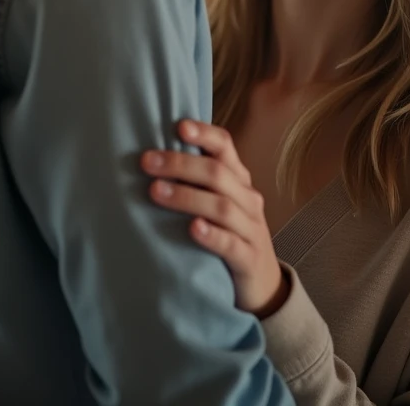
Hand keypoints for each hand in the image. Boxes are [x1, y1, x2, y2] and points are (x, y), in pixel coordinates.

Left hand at [141, 120, 289, 317]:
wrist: (262, 283)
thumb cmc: (229, 233)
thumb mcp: (218, 201)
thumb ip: (196, 180)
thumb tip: (152, 154)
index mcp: (238, 179)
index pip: (225, 147)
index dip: (204, 134)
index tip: (178, 126)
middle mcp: (247, 199)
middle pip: (217, 173)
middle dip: (181, 164)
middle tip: (147, 162)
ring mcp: (251, 229)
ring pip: (221, 206)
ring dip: (187, 197)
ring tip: (156, 192)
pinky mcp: (249, 259)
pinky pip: (232, 244)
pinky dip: (212, 235)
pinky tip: (193, 228)